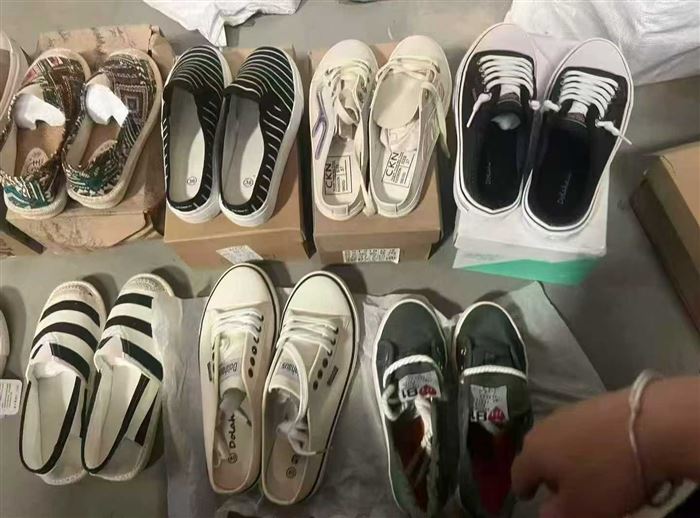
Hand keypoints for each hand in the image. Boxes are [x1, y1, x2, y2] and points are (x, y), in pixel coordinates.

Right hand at [511, 389, 645, 517]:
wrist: (650, 425)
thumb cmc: (607, 474)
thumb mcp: (580, 509)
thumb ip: (556, 513)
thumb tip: (545, 511)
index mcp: (533, 453)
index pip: (518, 474)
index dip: (523, 488)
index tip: (528, 496)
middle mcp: (544, 427)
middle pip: (538, 453)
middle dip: (546, 470)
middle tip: (562, 486)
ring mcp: (569, 411)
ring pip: (561, 438)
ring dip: (568, 454)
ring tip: (587, 469)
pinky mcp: (595, 401)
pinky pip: (583, 428)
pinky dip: (588, 441)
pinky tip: (605, 451)